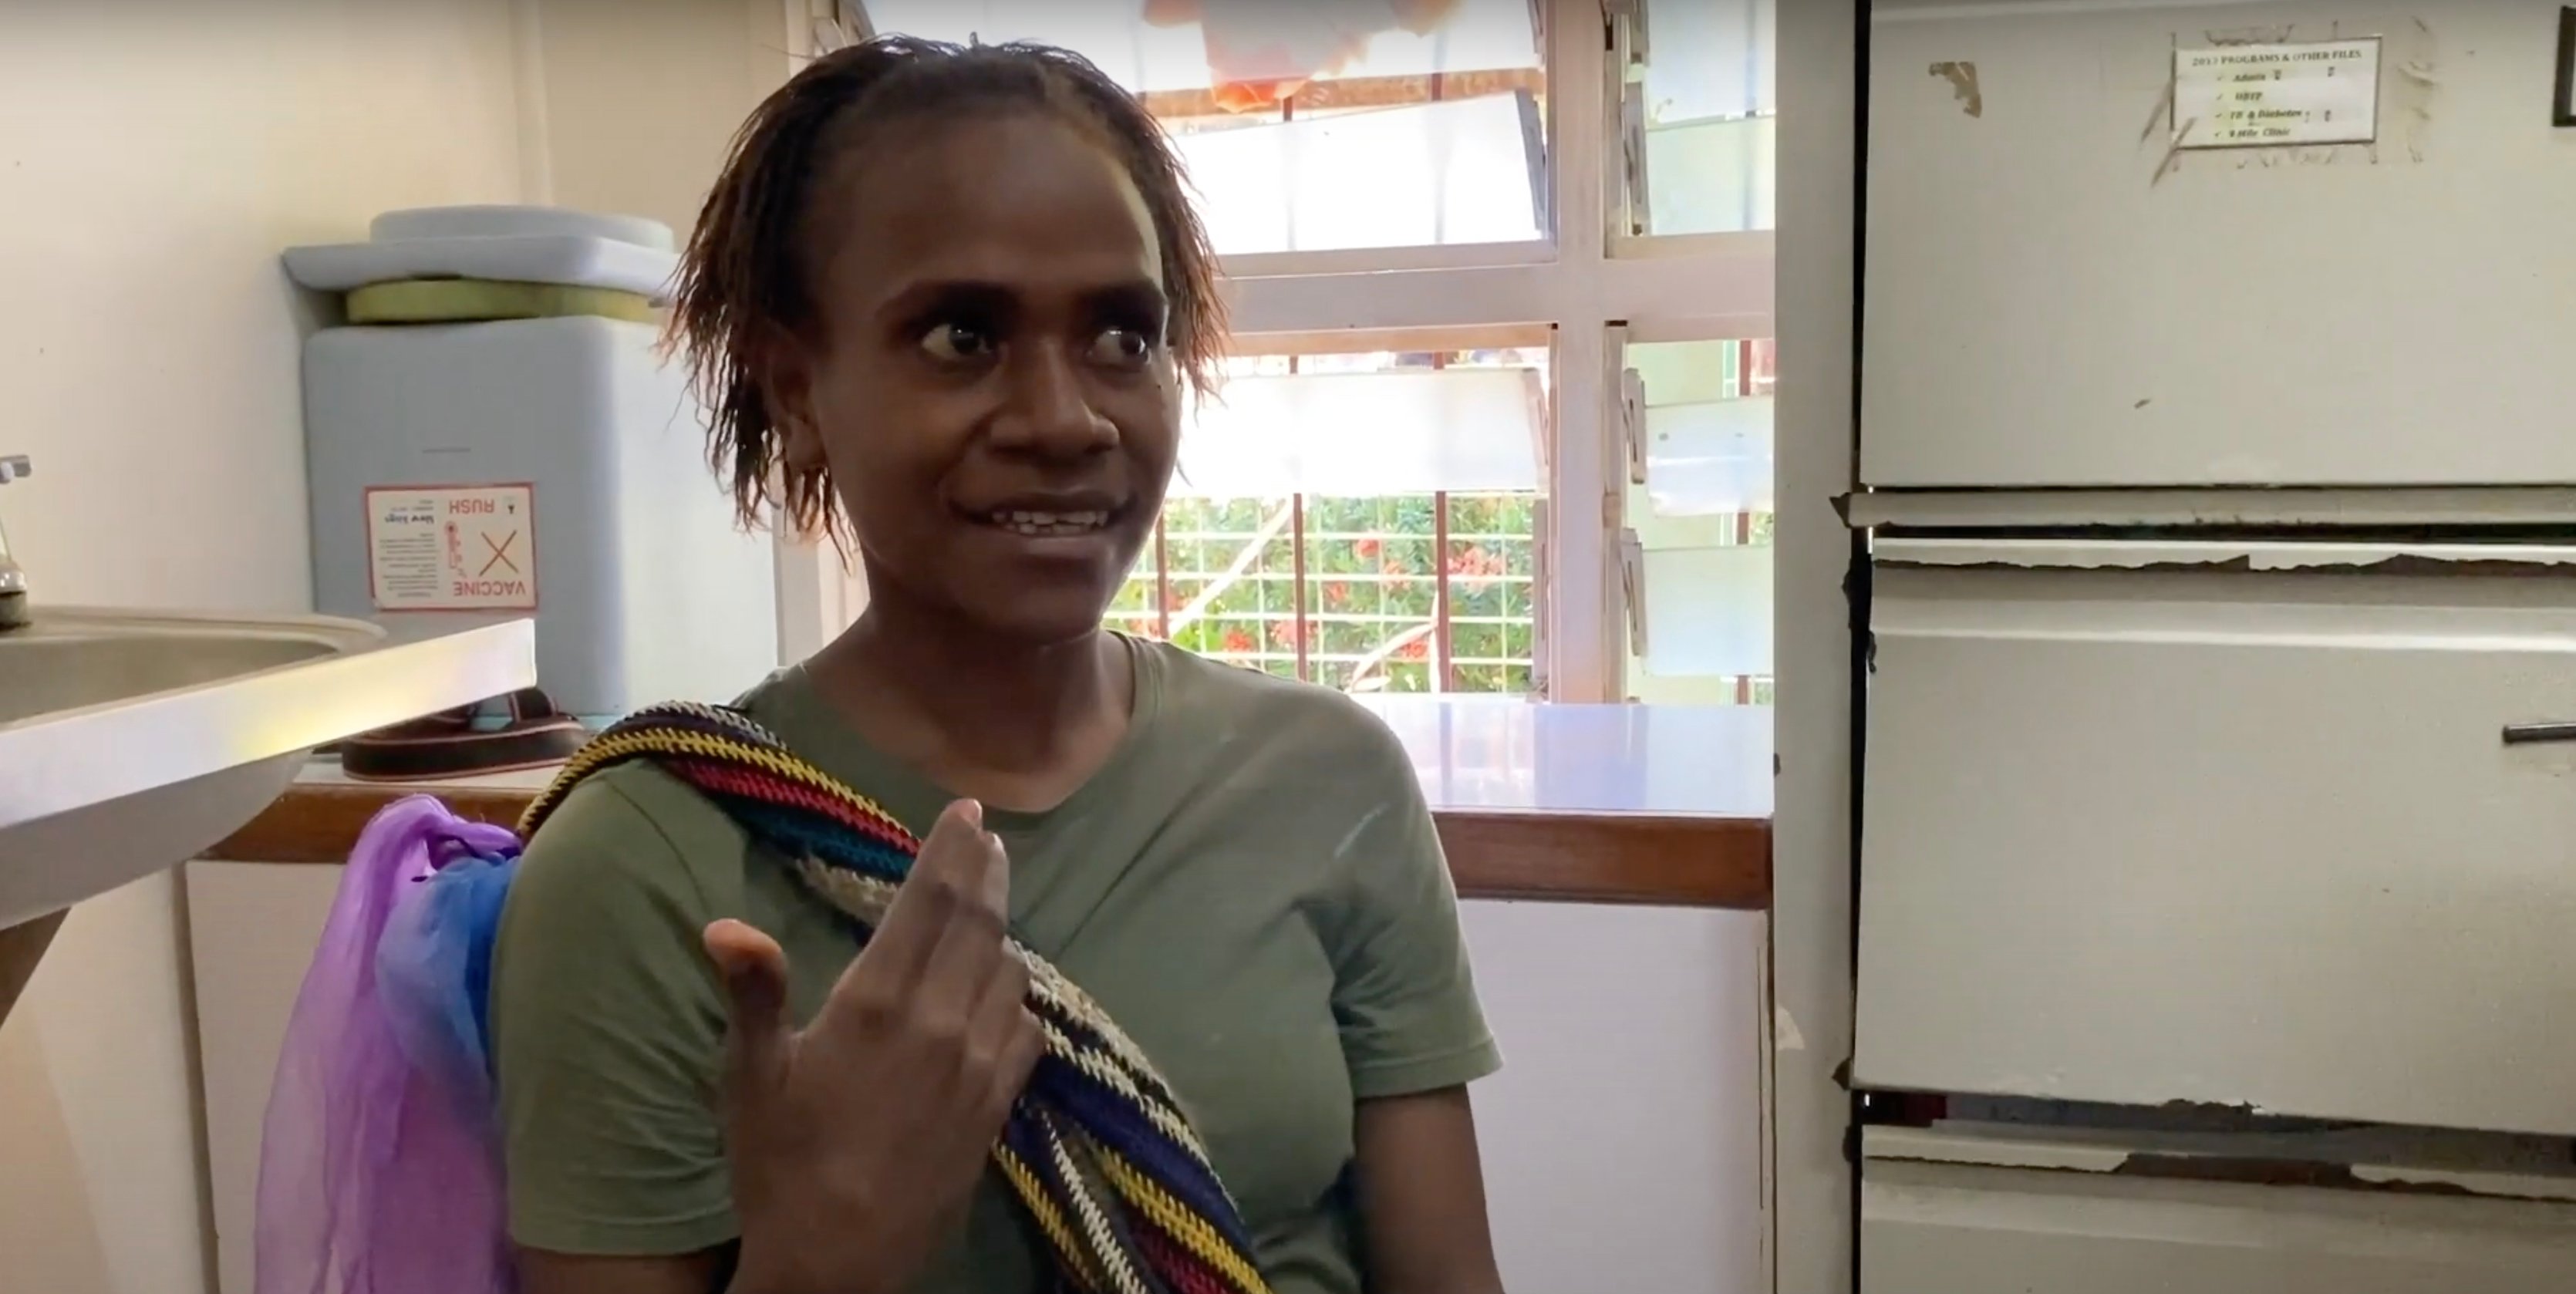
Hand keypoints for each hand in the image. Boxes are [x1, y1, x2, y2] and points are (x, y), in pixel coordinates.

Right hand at [703, 800, 1042, 1293]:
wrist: (839, 1260)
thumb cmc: (782, 1163)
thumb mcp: (753, 1077)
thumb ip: (754, 993)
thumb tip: (726, 925)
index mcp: (879, 1001)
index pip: (930, 901)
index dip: (951, 849)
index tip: (969, 812)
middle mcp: (942, 1020)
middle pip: (979, 923)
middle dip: (985, 873)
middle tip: (989, 840)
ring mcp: (979, 1063)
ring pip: (1008, 971)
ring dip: (1000, 933)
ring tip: (989, 911)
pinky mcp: (998, 1104)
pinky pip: (1025, 1028)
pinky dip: (1015, 998)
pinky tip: (1001, 994)